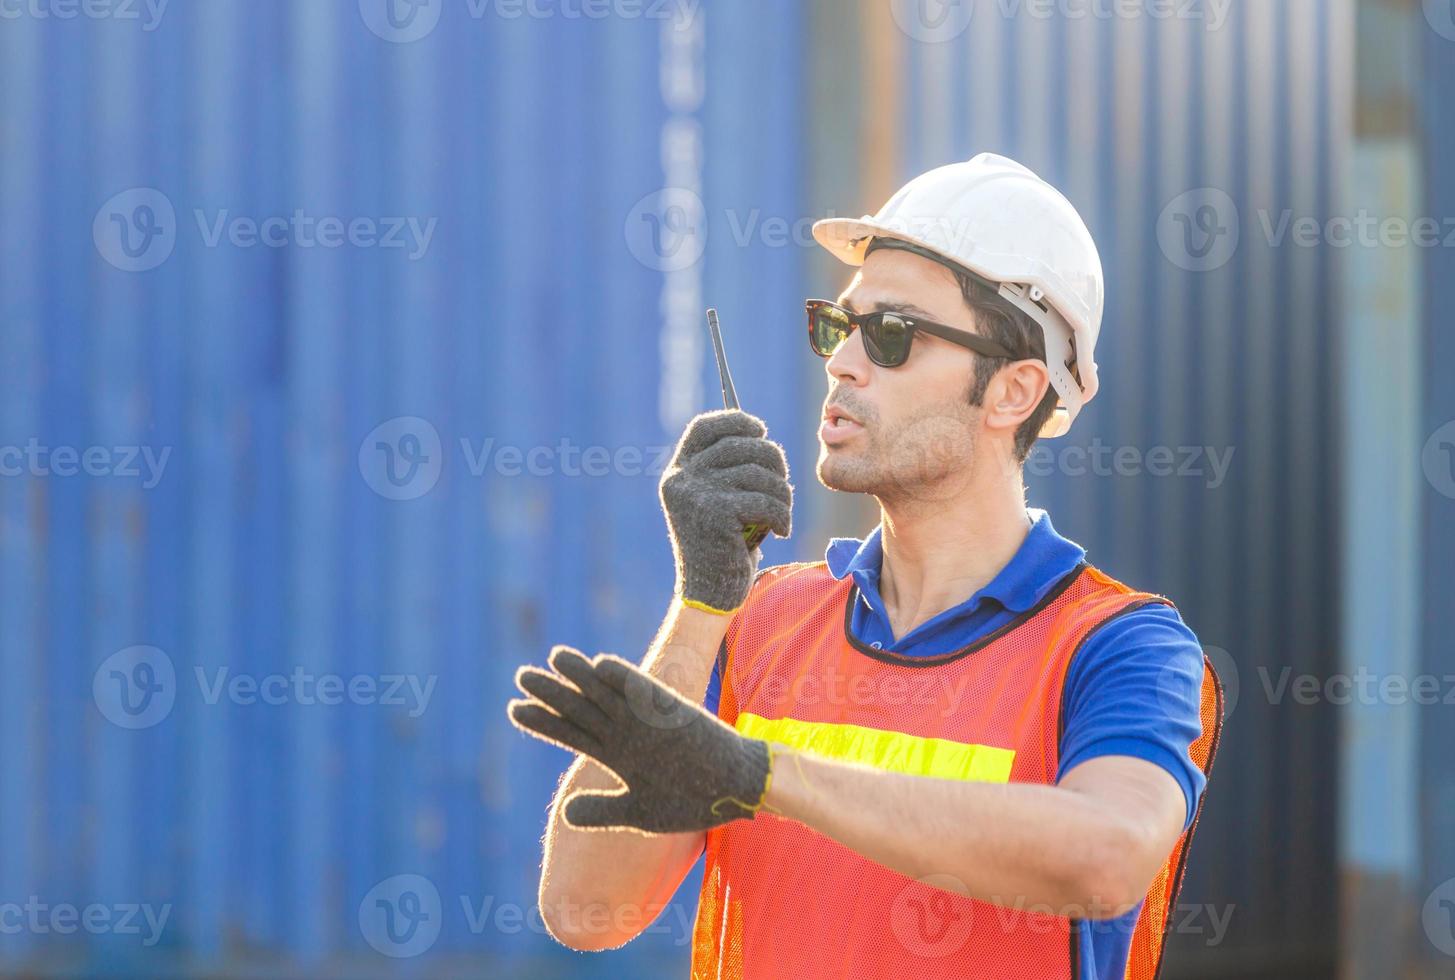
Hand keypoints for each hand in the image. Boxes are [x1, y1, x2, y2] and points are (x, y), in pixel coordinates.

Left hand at [507, 645, 774, 833]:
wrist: (736, 791)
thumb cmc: (691, 801)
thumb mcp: (638, 812)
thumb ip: (602, 810)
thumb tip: (565, 813)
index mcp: (617, 754)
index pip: (572, 732)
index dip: (543, 721)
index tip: (514, 709)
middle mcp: (627, 733)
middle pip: (582, 707)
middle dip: (552, 692)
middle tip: (521, 675)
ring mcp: (649, 722)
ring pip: (609, 693)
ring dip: (584, 674)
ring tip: (556, 657)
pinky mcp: (674, 714)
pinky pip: (646, 694)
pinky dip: (626, 680)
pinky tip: (601, 667)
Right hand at [659, 409, 791, 614]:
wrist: (709, 593)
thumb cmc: (722, 546)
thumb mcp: (715, 502)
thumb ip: (726, 470)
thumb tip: (759, 434)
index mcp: (678, 472)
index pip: (704, 427)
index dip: (736, 421)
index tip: (760, 429)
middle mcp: (681, 478)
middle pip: (741, 445)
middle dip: (773, 461)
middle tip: (783, 486)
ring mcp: (696, 494)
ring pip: (759, 474)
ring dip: (782, 494)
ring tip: (783, 514)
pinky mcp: (716, 513)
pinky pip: (765, 500)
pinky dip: (782, 515)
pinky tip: (781, 531)